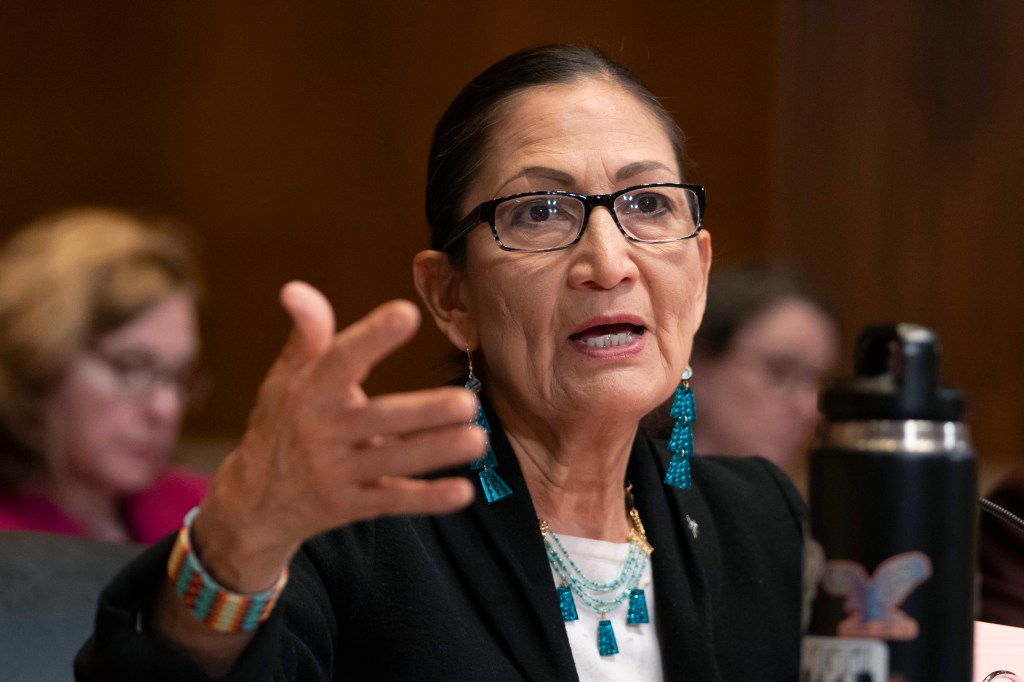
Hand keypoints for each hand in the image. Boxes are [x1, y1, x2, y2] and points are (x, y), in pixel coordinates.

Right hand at [192, 281, 483, 590]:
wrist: (253, 501)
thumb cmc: (281, 423)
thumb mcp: (287, 378)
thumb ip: (307, 335)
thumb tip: (295, 289)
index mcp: (311, 392)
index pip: (341, 360)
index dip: (372, 337)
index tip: (406, 313)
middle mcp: (323, 432)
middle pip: (379, 420)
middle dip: (424, 413)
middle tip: (469, 402)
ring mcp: (337, 472)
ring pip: (393, 462)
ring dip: (436, 452)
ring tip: (478, 439)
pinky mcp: (349, 505)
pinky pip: (392, 501)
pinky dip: (427, 500)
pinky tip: (462, 491)